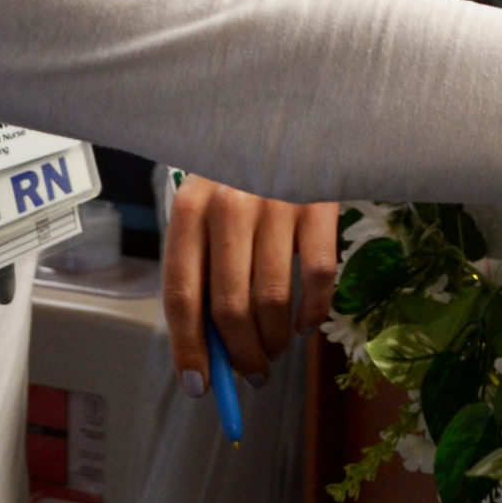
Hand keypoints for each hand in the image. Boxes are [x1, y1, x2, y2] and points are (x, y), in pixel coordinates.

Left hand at [162, 176, 340, 389]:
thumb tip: (210, 352)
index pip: (181, 296)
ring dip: (275, 341)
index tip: (200, 386)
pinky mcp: (320, 203)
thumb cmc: (239, 177)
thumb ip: (203, 271)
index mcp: (188, 209)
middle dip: (240, 355)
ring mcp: (277, 202)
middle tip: (252, 374)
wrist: (287, 116)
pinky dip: (314, 313)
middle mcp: (228, 205)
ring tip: (276, 349)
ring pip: (273, 300)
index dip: (189, 349)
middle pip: (230, 307)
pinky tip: (306, 323)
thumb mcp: (208, 212)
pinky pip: (320, 277)